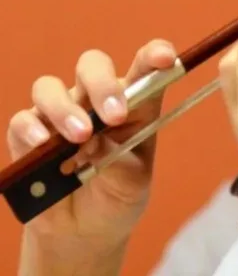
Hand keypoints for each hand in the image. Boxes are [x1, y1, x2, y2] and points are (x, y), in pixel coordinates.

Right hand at [7, 39, 177, 256]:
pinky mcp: (28, 137)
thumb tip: (98, 139)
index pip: (143, 67)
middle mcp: (94, 99)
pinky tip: (42, 144)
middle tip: (115, 115)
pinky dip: (31, 129)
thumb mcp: (134, 179)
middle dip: (102, 84)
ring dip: (65, 108)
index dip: (154, 54)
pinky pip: (22, 121)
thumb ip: (122, 156)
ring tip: (81, 137)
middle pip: (92, 65)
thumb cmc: (117, 194)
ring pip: (50, 87)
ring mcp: (59, 114)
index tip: (165, 58)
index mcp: (132, 101)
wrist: (85, 232)